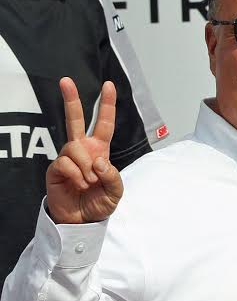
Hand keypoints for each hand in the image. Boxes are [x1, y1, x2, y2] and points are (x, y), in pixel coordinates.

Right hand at [45, 79, 122, 224]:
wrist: (82, 220)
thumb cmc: (99, 202)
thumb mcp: (116, 190)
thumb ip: (112, 175)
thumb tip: (99, 161)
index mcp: (100, 150)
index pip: (104, 124)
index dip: (106, 105)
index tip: (108, 85)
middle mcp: (82, 149)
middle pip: (75, 120)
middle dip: (71, 99)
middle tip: (66, 80)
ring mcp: (67, 157)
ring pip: (74, 148)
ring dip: (86, 166)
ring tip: (89, 182)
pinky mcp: (55, 168)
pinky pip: (66, 163)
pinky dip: (77, 175)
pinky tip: (79, 184)